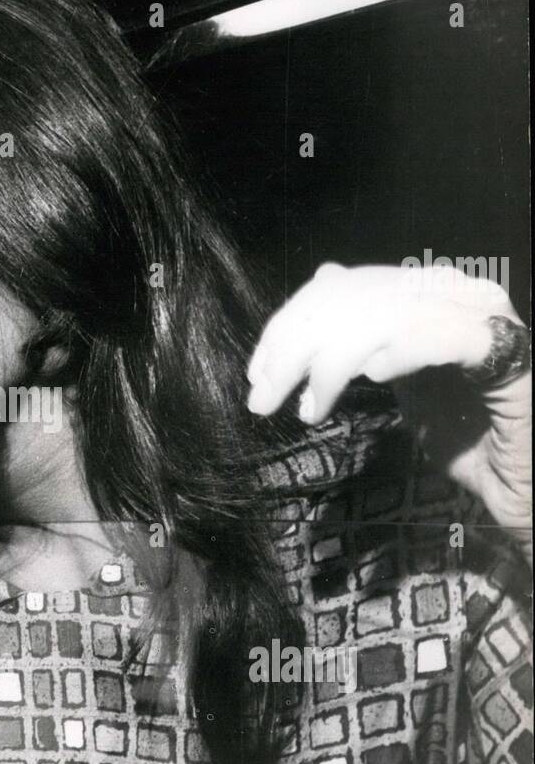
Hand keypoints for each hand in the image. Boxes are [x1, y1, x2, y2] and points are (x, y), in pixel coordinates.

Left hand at [246, 263, 531, 542]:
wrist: (526, 485)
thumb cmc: (468, 439)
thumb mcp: (400, 380)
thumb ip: (365, 336)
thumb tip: (323, 278)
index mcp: (432, 293)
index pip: (345, 286)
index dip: (291, 323)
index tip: (257, 373)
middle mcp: (461, 293)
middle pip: (355, 295)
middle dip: (295, 345)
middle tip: (264, 396)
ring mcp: (487, 319)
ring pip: (385, 312)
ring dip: (331, 360)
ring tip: (309, 406)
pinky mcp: (511, 355)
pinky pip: (442, 336)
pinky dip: (399, 351)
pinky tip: (371, 377)